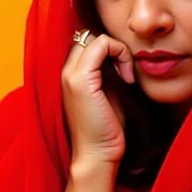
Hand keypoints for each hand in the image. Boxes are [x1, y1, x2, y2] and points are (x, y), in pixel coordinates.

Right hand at [61, 30, 134, 170]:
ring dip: (118, 50)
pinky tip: (127, 79)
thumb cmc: (106, 129)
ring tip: (126, 76)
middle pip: (89, 36)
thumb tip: (122, 54)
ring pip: (94, 36)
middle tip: (126, 73)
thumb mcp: (109, 93)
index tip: (124, 73)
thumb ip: (109, 72)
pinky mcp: (79, 80)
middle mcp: (64, 71)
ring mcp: (69, 74)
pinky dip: (120, 53)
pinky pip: (101, 43)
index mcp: (69, 74)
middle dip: (113, 48)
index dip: (109, 50)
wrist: (97, 155)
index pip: (86, 42)